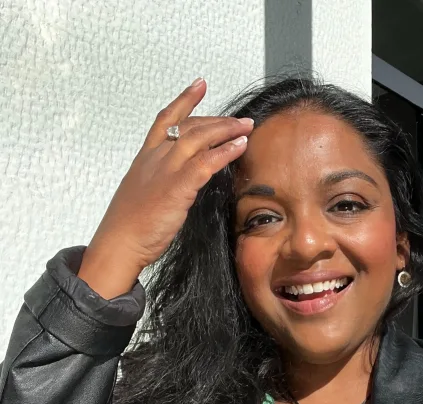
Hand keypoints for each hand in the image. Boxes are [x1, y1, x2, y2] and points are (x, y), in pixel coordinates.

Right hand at [84, 77, 252, 272]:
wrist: (119, 243)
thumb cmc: (131, 225)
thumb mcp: (145, 194)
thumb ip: (162, 181)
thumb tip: (181, 182)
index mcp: (145, 158)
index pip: (166, 119)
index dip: (184, 100)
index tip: (199, 85)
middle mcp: (155, 158)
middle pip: (189, 126)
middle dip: (218, 120)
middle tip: (240, 119)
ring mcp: (166, 170)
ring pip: (199, 138)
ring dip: (226, 130)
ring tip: (246, 127)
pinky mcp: (177, 187)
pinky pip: (206, 163)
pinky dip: (225, 152)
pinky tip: (240, 147)